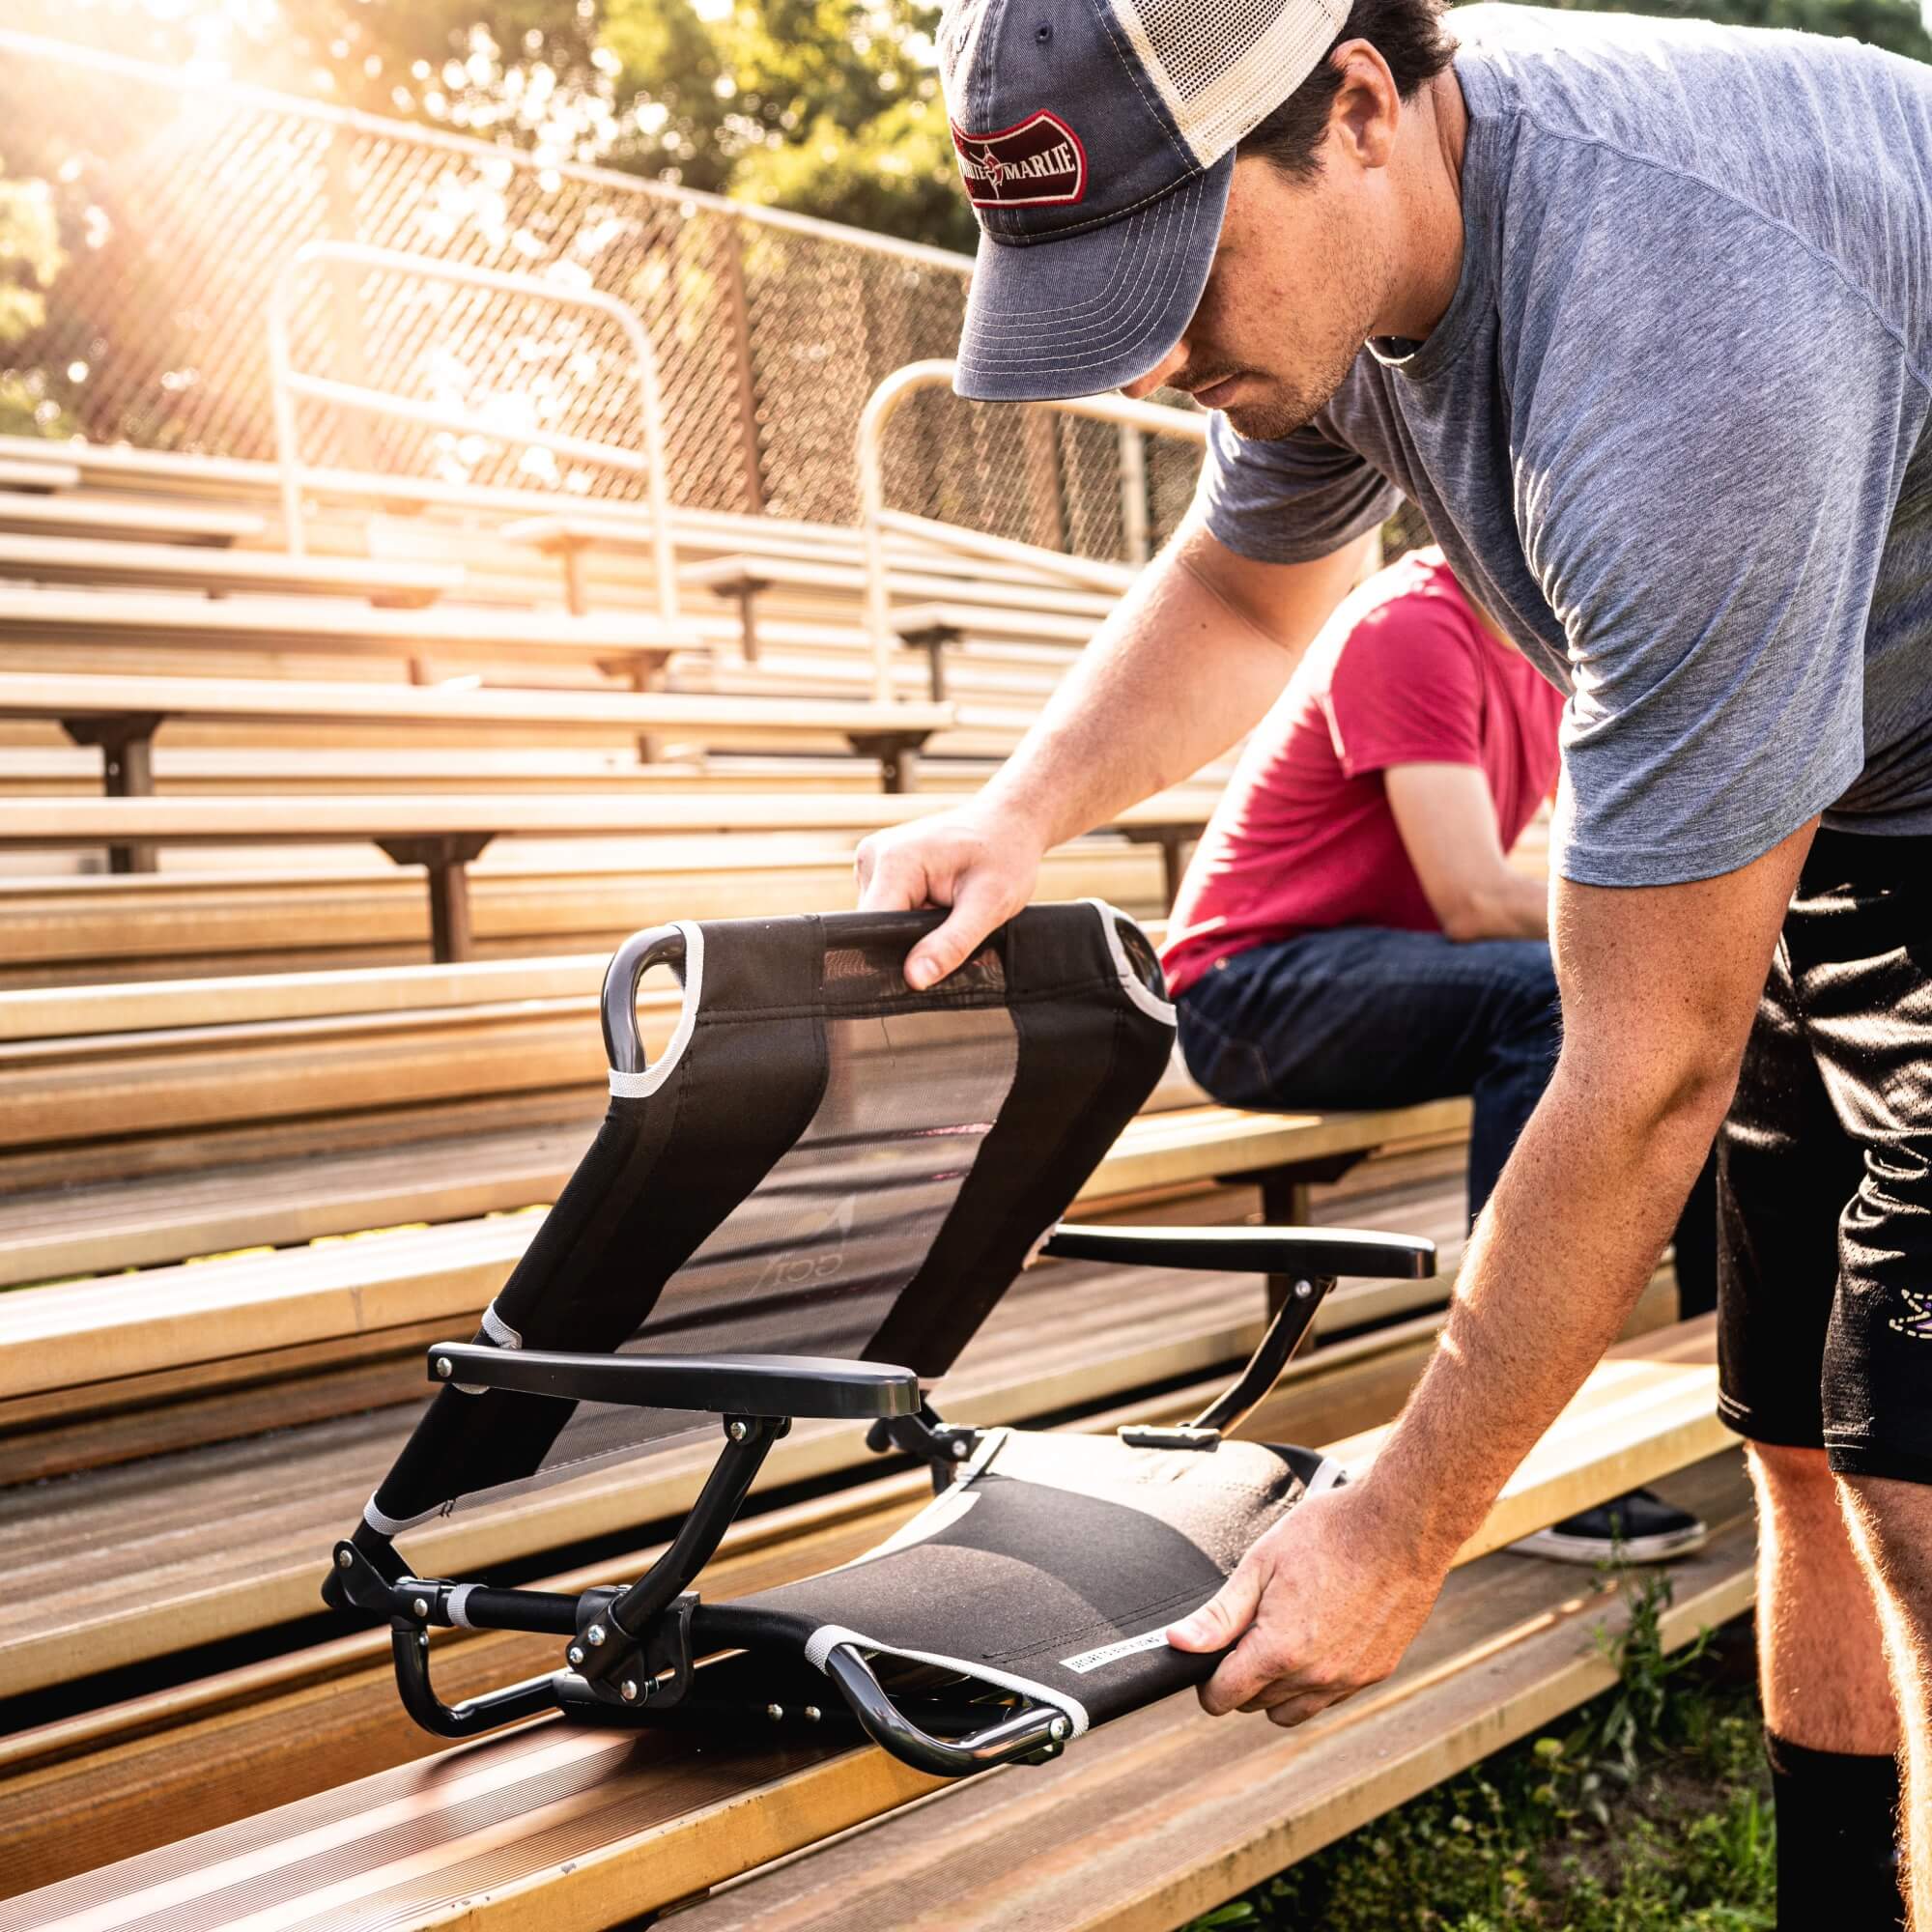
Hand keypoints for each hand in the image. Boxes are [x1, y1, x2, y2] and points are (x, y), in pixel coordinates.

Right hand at [854, 804, 1045, 988]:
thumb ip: (952, 944)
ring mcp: (874, 860)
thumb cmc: (1006, 855)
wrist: (1009, 822)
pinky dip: (912, 915)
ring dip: (912, 928)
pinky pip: (888, 908)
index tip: (931, 965)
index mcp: (894, 861)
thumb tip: (914, 979)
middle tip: (954, 929)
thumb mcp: (990, 905)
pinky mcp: (881, 867)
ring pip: (881, 920)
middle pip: (875, 927)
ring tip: (949, 910)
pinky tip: (939, 903)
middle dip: (910, 940)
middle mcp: (874, 857)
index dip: (897, 956)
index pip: (872, 929)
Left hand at [1165, 1481, 1450, 1726]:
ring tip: (1282, 1636)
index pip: (1224, 1698)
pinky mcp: (1375, 1674)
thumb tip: (1179, 1643)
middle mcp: (1316, 1676)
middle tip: (1249, 1630)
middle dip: (1242, 1676)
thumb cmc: (1330, 1534)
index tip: (1209, 1658)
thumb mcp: (1262, 1564)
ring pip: (1292, 1710)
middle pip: (1255, 1704)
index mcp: (1280, 1650)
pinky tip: (1316, 1639)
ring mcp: (1349, 1679)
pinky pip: (1330, 1698)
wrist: (1401, 1527)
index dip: (1208, 1681)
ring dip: (1277, 1687)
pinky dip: (1314, 1682)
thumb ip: (1220, 1614)